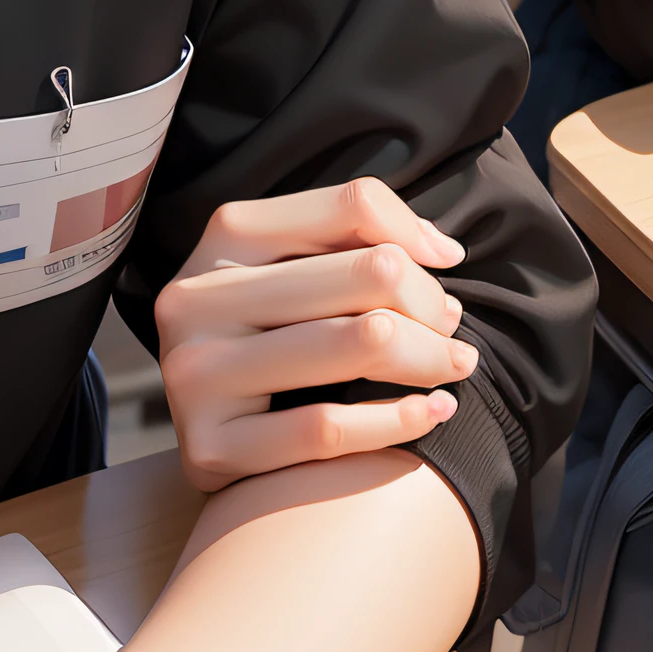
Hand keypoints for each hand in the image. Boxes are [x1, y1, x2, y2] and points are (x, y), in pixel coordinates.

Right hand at [157, 176, 476, 491]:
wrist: (198, 438)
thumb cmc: (267, 339)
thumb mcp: (288, 270)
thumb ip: (355, 241)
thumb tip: (441, 251)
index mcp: (225, 240)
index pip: (351, 206)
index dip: (414, 235)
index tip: (444, 263)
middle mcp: (198, 299)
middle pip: (371, 272)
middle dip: (431, 303)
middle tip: (451, 331)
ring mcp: (198, 373)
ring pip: (362, 342)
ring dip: (432, 356)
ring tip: (454, 365)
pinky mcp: (211, 446)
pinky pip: (330, 428)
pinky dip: (400, 420)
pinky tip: (431, 413)